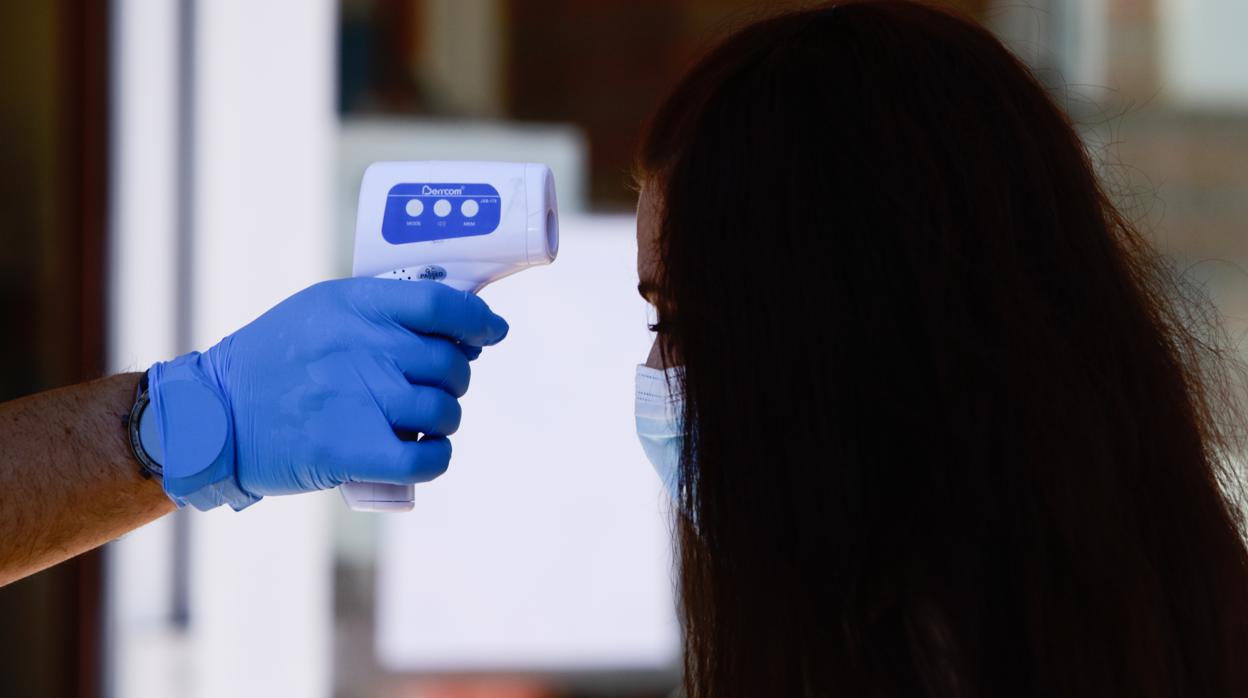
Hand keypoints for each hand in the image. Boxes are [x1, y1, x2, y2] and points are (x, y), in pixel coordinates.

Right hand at [149, 278, 508, 504]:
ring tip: (417, 421)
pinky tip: (423, 452)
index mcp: (356, 305)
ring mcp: (360, 399)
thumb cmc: (273, 361)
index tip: (492, 332)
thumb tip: (462, 327)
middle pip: (452, 364)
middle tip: (431, 388)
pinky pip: (429, 458)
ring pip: (446, 412)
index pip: (444, 305)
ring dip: (443, 420)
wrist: (211, 415)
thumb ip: (382, 312)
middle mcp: (364, 347)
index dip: (479, 321)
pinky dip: (436, 458)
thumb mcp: (321, 311)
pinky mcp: (352, 450)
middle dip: (454, 379)